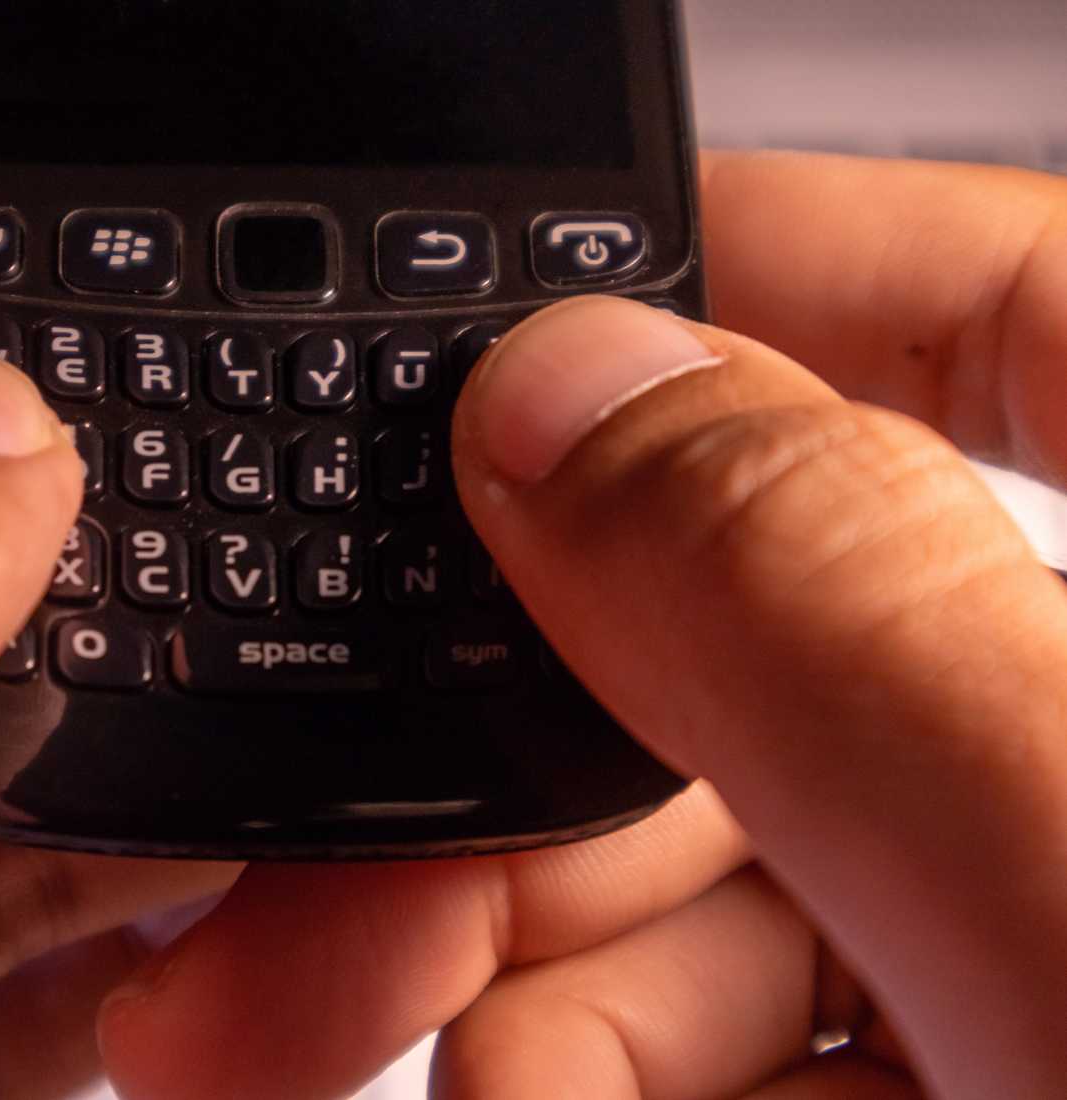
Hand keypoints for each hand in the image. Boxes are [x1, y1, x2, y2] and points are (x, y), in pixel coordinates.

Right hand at [99, 153, 1066, 1099]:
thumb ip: (829, 606)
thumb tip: (562, 394)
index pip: (995, 307)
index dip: (748, 262)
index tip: (496, 322)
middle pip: (756, 639)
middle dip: (504, 764)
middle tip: (316, 869)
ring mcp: (1022, 915)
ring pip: (700, 857)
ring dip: (510, 964)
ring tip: (382, 1053)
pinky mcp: (960, 1063)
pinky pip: (730, 1024)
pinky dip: (594, 1065)